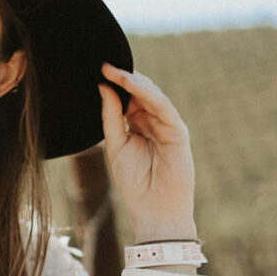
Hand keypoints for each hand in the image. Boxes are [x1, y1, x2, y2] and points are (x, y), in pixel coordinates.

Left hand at [99, 65, 195, 239]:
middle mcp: (155, 121)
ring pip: (152, 95)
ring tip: (114, 71)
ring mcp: (168, 125)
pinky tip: (132, 84)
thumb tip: (103, 87)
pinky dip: (147, 94)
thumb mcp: (116, 145)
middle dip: (123, 77)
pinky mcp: (178, 131)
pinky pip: (163, 106)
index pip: (129, 97)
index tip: (98, 70)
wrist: (154, 211)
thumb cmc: (135, 184)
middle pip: (141, 91)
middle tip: (104, 65)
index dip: (115, 83)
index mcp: (140, 124)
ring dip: (133, 81)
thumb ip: (111, 116)